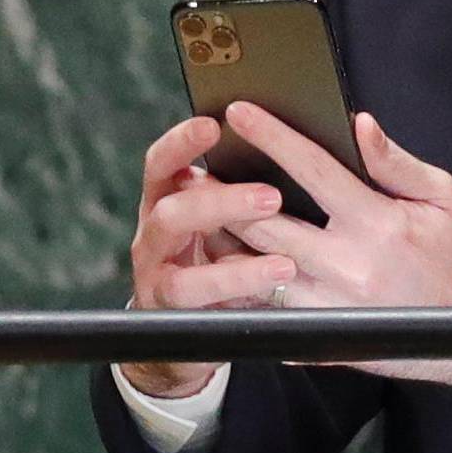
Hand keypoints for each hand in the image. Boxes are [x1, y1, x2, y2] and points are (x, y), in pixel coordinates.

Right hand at [119, 114, 295, 398]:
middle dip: (220, 202)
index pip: (163, 163)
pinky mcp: (173, 316)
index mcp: (166, 199)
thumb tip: (296, 148)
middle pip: (172, 212)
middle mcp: (155, 234)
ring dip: (235, 268)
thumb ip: (242, 185)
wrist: (182, 329)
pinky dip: (236, 295)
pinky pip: (200, 306)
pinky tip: (270, 288)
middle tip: (271, 197)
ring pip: (184, 275)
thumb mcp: (224, 216)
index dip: (182, 142)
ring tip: (284, 264)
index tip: (213, 124)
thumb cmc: (218, 250)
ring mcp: (157, 277)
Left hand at [228, 101, 451, 398]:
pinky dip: (240, 284)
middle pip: (267, 224)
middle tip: (197, 166)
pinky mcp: (323, 335)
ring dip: (223, 239)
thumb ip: (395, 162)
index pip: (314, 169)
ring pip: (256, 269)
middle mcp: (349, 267)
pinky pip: (267, 309)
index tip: (240, 112)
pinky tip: (222, 262)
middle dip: (225, 191)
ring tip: (200, 210)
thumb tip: (359, 125)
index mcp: (379, 224)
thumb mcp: (442, 197)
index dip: (273, 137)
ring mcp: (332, 307)